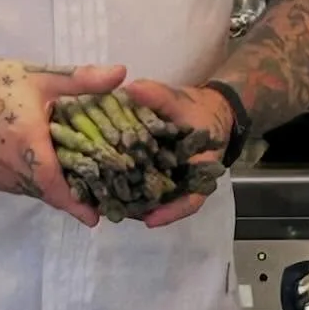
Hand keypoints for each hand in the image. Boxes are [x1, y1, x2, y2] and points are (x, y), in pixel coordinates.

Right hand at [0, 59, 127, 228]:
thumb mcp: (44, 78)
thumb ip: (82, 80)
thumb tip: (122, 73)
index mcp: (27, 141)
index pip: (53, 183)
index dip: (74, 203)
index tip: (95, 218)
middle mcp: (11, 166)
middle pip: (47, 191)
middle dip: (72, 197)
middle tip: (99, 200)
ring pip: (34, 190)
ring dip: (55, 190)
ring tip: (81, 187)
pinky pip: (20, 186)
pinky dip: (38, 184)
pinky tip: (53, 173)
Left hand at [120, 79, 234, 227]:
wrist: (205, 108)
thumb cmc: (198, 109)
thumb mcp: (182, 101)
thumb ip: (158, 97)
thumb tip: (131, 89)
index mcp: (199, 171)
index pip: (190, 200)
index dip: (171, 212)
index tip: (150, 220)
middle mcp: (184, 181)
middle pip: (166, 203)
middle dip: (143, 209)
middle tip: (118, 214)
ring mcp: (168, 177)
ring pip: (152, 196)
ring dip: (132, 200)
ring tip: (106, 204)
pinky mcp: (152, 169)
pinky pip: (140, 181)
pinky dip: (124, 183)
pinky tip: (103, 184)